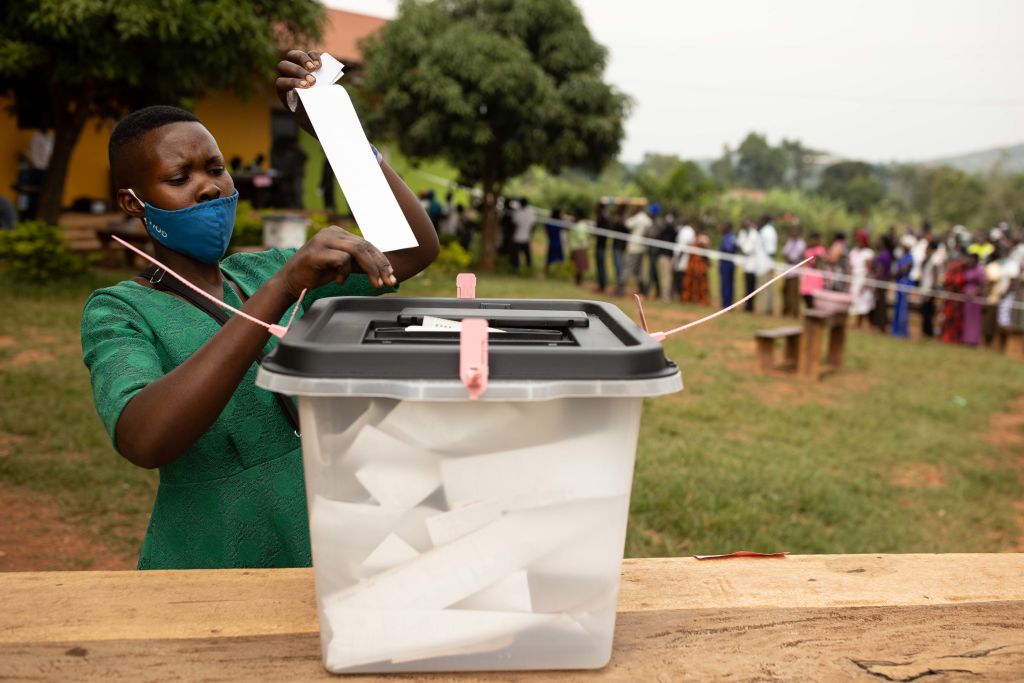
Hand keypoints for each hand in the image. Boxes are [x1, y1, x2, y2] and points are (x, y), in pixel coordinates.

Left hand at [276, 48, 321, 135]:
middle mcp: (286, 76)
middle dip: (298, 72)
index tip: (305, 87)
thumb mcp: (309, 115)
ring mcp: (297, 66)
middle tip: (313, 80)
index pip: (280, 82)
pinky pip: (308, 53)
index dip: (291, 82)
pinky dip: (314, 56)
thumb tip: (307, 101)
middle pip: (284, 66)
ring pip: (293, 55)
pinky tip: (320, 65)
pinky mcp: (309, 62)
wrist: (323, 112)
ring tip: (316, 68)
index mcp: (283, 92)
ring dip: (304, 59)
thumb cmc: (313, 116)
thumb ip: (306, 108)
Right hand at [276, 226, 396, 297]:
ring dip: (370, 269)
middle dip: (380, 266)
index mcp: (338, 233)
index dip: (381, 259)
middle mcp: (331, 232)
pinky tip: (338, 281)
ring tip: (375, 284)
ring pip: (357, 251)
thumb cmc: (316, 274)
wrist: (290, 282)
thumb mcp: (341, 266)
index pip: (366, 244)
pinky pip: (341, 260)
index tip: (391, 274)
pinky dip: (344, 272)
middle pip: (364, 246)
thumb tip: (381, 268)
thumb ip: (357, 262)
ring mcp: (323, 240)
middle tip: (389, 281)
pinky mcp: (316, 252)